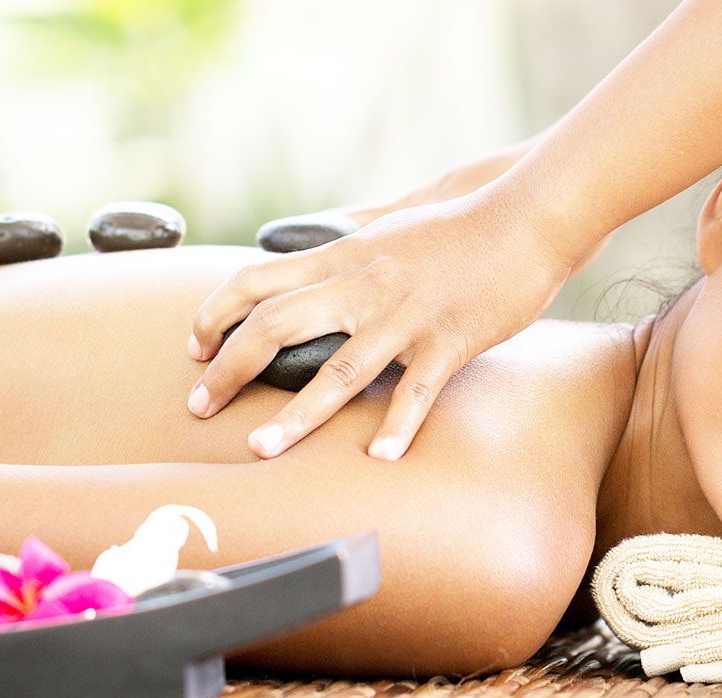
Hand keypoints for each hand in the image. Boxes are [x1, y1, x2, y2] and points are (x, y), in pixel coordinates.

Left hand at [185, 192, 578, 459]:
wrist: (526, 218)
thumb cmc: (463, 221)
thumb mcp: (394, 219)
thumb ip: (354, 228)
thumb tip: (323, 230)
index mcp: (344, 256)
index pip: (256, 280)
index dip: (214, 314)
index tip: (194, 346)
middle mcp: (363, 286)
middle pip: (275, 326)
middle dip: (228, 369)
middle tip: (199, 406)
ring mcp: (405, 317)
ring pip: (337, 370)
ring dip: (294, 414)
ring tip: (261, 448)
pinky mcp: (448, 340)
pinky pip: (415, 390)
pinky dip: (397, 426)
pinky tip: (379, 456)